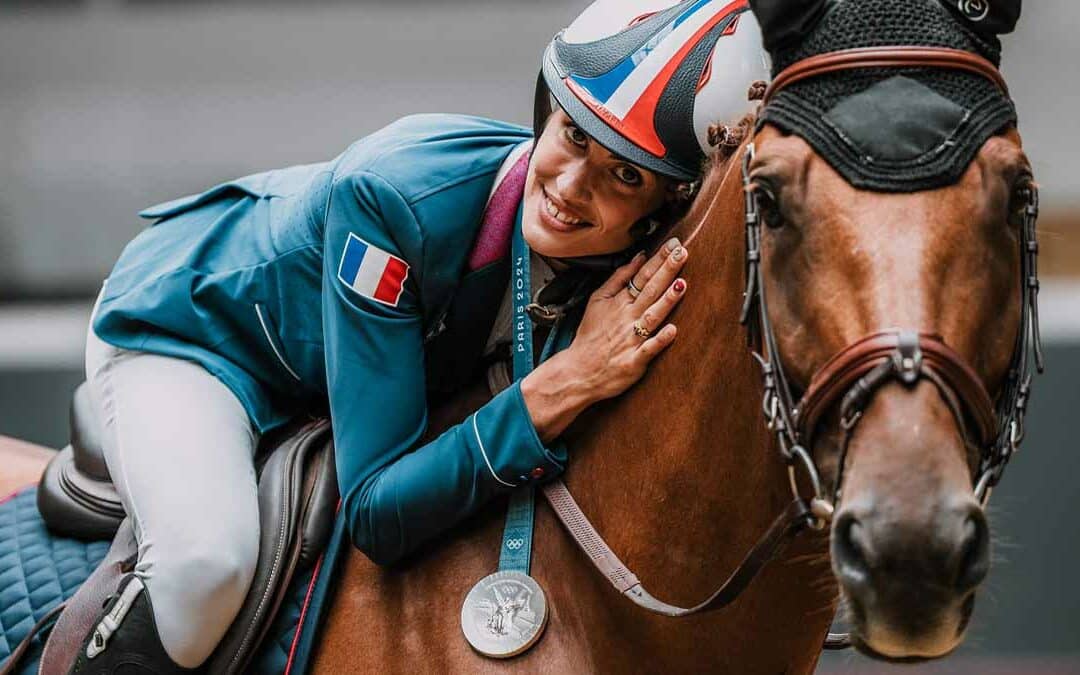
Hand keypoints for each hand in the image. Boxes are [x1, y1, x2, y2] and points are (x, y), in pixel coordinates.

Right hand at [520, 238, 688, 441]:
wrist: (578, 371)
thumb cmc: (591, 335)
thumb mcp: (598, 301)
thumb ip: (618, 279)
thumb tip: (639, 257)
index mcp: (619, 302)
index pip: (642, 276)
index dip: (658, 260)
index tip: (673, 243)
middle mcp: (627, 318)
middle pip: (650, 291)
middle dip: (666, 271)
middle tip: (681, 252)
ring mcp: (631, 340)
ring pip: (652, 317)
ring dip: (667, 301)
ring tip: (681, 285)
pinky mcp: (634, 362)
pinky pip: (649, 350)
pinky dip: (659, 340)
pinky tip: (672, 330)